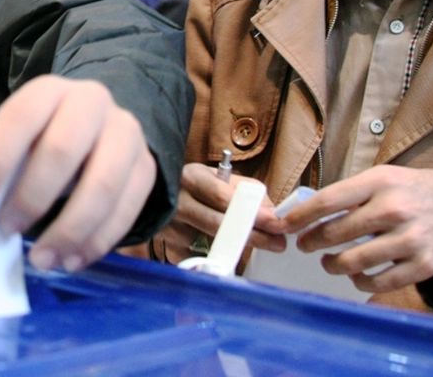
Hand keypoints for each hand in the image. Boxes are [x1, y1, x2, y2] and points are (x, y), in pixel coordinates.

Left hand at [0, 75, 155, 272]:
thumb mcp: (20, 135)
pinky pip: (127, 209)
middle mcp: (92, 103)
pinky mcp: (146, 167)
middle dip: (33, 196)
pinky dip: (97, 241)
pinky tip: (72, 260)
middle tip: (7, 229)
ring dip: (69, 229)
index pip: (23, 116)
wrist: (97, 126)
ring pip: (103, 184)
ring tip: (42, 259)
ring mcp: (126, 134)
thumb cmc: (42, 137)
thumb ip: (5, 161)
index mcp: (50, 91)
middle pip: (64, 149)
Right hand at [151, 163, 284, 264]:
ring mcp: (168, 225)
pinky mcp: (166, 245)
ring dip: (234, 246)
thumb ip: (245, 190)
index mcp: (191, 178)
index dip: (251, 211)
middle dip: (252, 235)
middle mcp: (177, 201)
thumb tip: (272, 210)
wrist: (155, 193)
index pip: (223, 197)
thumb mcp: (216, 177)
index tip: (275, 221)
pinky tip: (217, 246)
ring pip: (209, 243)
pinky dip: (213, 253)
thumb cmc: (193, 186)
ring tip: (252, 242)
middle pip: (218, 224)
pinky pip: (197, 255)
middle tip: (277, 243)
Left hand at [280, 166, 432, 293]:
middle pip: (336, 233)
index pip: (329, 200)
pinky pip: (380, 281)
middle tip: (305, 245)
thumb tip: (308, 212)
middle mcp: (394, 209)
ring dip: (334, 265)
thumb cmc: (414, 192)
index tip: (286, 225)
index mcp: (380, 182)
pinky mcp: (424, 264)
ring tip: (329, 262)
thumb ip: (353, 194)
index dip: (301, 216)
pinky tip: (356, 276)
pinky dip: (362, 282)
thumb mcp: (385, 179)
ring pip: (354, 261)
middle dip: (312, 242)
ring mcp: (410, 238)